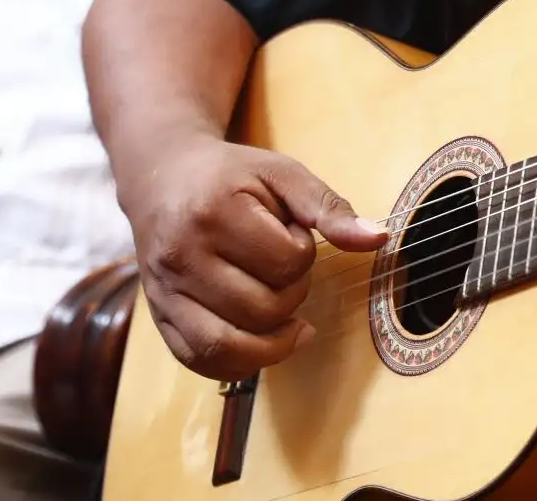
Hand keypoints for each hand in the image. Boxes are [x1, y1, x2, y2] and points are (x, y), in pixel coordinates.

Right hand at [123, 134, 385, 381]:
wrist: (163, 177)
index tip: (291, 233)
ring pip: (228, 347)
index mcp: (213, 214)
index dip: (303, 252)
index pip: (284, 262)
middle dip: (292, 294)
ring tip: (284, 314)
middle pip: (261, 309)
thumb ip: (329, 207)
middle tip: (284, 268)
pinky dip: (238, 362)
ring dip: (271, 339)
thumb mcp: (283, 174)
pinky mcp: (159, 317)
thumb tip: (378, 238)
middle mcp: (181, 258)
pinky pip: (200, 361)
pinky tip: (261, 341)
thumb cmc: (231, 176)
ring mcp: (164, 292)